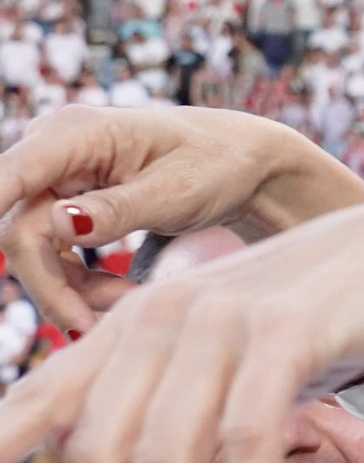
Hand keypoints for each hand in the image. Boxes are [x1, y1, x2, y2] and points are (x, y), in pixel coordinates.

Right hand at [0, 106, 363, 337]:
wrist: (241, 165)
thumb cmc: (218, 165)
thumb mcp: (178, 192)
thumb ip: (119, 209)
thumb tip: (58, 223)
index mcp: (76, 134)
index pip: (10, 176)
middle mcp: (54, 151)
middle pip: (20, 231)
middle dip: (54, 285)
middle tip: (93, 329)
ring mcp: (58, 180)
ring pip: (34, 251)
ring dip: (72, 291)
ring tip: (129, 305)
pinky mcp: (68, 208)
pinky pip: (56, 256)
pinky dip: (83, 286)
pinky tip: (124, 296)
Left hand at [0, 192, 363, 462]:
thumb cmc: (332, 321)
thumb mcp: (233, 359)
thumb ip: (168, 401)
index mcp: (134, 326)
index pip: (38, 400)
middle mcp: (161, 317)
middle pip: (98, 452)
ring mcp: (221, 320)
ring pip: (168, 458)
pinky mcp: (287, 330)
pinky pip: (245, 434)